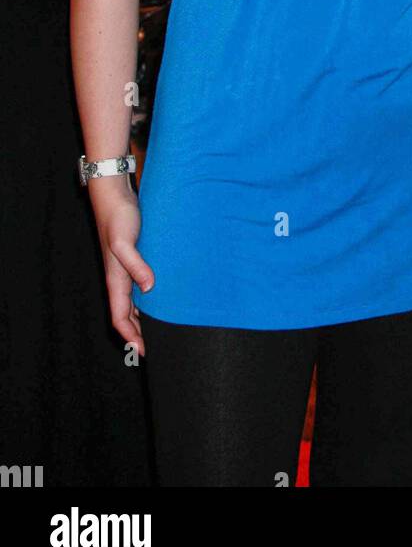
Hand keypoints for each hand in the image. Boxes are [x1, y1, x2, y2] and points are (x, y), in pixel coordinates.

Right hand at [88, 178, 154, 356]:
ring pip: (134, 302)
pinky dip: (148, 298)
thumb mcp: (125, 241)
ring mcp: (126, 268)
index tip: (143, 352)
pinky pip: (140, 286)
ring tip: (160, 329)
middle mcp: (119, 278)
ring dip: (143, 317)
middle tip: (156, 347)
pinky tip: (162, 298)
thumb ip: (136, 264)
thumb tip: (149, 288)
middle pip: (127, 314)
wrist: (115, 193)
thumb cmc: (118, 216)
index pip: (119, 317)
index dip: (130, 336)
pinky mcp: (135, 257)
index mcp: (114, 279)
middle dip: (138, 333)